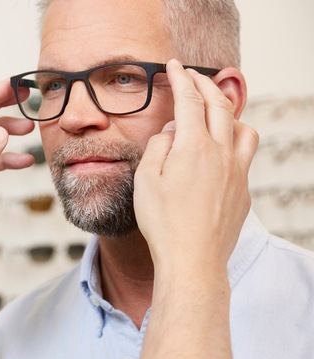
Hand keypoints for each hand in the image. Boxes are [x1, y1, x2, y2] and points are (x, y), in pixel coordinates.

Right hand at [134, 59, 258, 276]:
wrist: (192, 259)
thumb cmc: (163, 222)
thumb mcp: (146, 179)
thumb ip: (158, 146)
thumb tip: (172, 130)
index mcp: (194, 146)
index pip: (189, 100)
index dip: (181, 78)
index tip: (174, 66)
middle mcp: (222, 153)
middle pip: (220, 106)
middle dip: (206, 84)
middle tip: (193, 76)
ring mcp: (237, 172)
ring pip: (244, 129)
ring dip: (229, 114)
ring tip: (214, 116)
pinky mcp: (243, 191)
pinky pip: (245, 156)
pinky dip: (233, 144)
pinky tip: (218, 154)